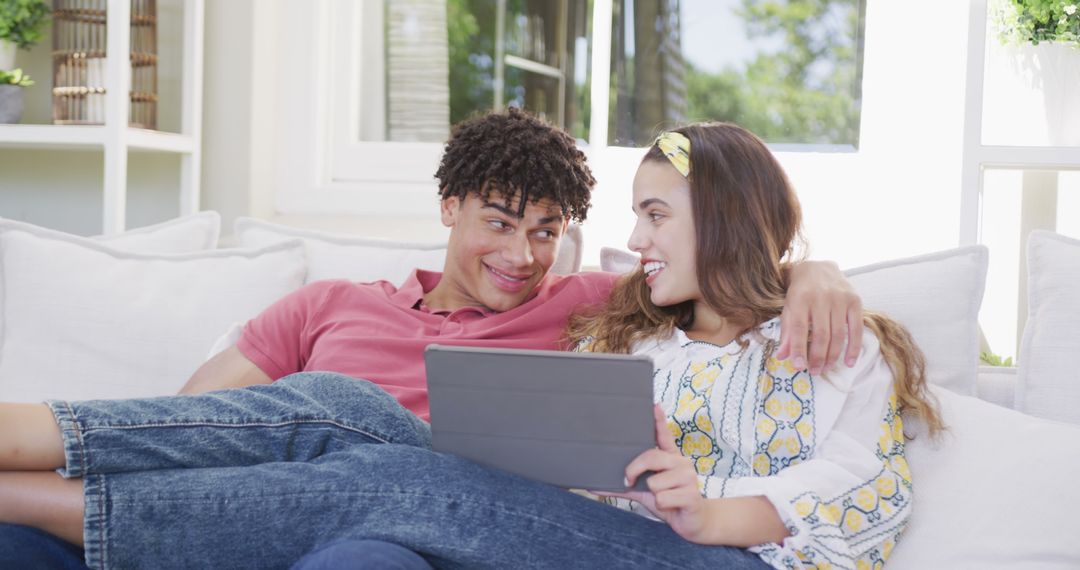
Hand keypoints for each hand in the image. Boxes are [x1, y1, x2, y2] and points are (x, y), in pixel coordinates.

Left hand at [594, 405, 712, 542]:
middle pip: (650, 457)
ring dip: (654, 496)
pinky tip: (672, 506)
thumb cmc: (666, 501)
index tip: (654, 405)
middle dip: (634, 472)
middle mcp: (681, 462)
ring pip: (654, 483)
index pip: (663, 435)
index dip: (658, 420)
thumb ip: (622, 486)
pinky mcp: (692, 495)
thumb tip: (592, 487)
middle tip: (630, 481)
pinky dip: (662, 506)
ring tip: (664, 498)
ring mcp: (689, 477)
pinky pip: (662, 498)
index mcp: (669, 457)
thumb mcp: (642, 491)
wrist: (691, 522)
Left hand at [776, 260, 862, 374]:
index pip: (798, 328)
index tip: (799, 367)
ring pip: (838, 334)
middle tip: (815, 372)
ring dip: (833, 356)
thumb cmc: (800, 293)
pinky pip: (856, 329)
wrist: (818, 268)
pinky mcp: (855, 300)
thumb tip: (782, 356)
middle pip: (821, 334)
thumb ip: (786, 331)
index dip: (798, 349)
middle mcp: (821, 297)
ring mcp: (840, 298)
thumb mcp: (788, 308)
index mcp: (800, 298)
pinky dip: (854, 348)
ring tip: (826, 368)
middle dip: (818, 357)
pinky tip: (849, 362)